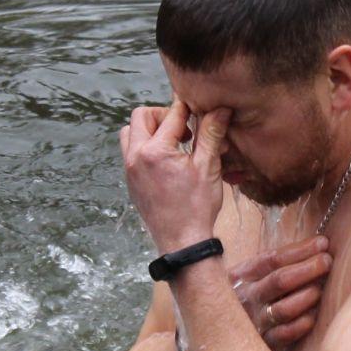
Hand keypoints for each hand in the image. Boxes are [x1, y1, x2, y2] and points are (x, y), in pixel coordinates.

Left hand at [120, 99, 228, 252]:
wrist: (182, 242)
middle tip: (184, 129)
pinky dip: (146, 147)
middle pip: (141, 116)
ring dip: (150, 130)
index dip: (189, 108)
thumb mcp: (208, 167)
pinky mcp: (130, 181)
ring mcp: (129, 169)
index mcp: (155, 151)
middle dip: (163, 115)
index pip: (171, 115)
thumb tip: (220, 109)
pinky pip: (131, 152)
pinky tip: (167, 160)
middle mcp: (135, 157)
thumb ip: (211, 133)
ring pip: (131, 133)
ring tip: (173, 143)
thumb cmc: (197, 208)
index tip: (201, 109)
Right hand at [231, 236, 330, 348]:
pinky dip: (301, 324)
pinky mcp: (262, 344)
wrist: (214, 335)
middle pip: (280, 280)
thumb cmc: (241, 299)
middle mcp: (246, 298)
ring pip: (284, 309)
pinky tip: (313, 316)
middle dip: (308, 268)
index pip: (271, 259)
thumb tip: (314, 246)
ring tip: (320, 289)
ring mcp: (253, 322)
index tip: (322, 243)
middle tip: (327, 261)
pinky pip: (285, 335)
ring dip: (306, 296)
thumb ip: (269, 264)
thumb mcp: (244, 277)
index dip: (299, 250)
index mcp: (240, 276)